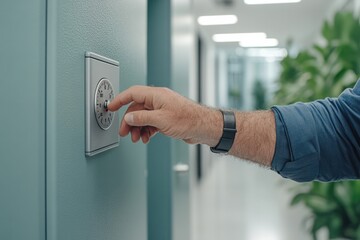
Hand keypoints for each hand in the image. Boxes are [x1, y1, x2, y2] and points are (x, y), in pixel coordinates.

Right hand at [107, 86, 221, 144]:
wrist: (203, 127)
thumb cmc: (188, 120)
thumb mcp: (160, 120)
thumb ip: (142, 118)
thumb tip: (128, 118)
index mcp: (156, 95)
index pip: (133, 93)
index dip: (120, 99)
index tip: (111, 106)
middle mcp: (158, 100)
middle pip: (136, 108)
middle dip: (129, 121)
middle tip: (124, 133)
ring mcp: (162, 109)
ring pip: (143, 117)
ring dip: (138, 128)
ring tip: (137, 139)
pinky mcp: (166, 118)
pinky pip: (151, 123)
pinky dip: (147, 130)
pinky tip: (146, 138)